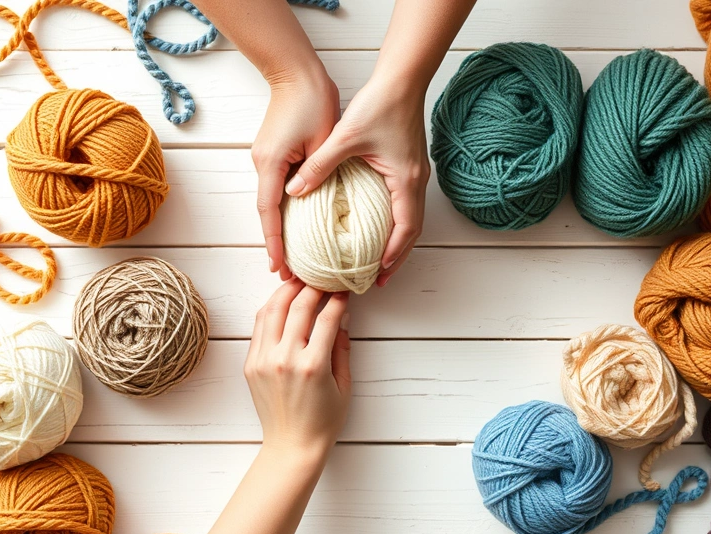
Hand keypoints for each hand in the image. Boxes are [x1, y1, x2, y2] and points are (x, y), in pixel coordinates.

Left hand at [244, 279, 351, 457]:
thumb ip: (342, 348)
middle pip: (298, 306)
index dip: (337, 299)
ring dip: (286, 290)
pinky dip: (270, 309)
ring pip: (271, 310)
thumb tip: (340, 316)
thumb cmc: (323, 421)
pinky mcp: (251, 364)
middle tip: (322, 277)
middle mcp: (285, 359)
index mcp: (313, 365)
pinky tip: (282, 302)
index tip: (343, 290)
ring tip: (299, 281)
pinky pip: (259, 327)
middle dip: (312, 286)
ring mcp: (264, 360)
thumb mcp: (344, 385)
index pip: (326, 317)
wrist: (292, 445)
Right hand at [252, 66, 340, 279]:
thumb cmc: (312, 101)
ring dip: (279, 226)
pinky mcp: (272, 153)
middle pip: (266, 211)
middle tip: (287, 273)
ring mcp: (264, 158)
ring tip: (293, 254)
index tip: (278, 268)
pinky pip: (276, 187)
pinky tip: (297, 222)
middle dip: (275, 242)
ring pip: (271, 200)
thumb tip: (307, 201)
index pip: (269, 213)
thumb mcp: (322, 140)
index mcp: (272, 164)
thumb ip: (317, 171)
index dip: (274, 243)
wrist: (295, 71)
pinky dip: (284, 209)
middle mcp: (262, 164)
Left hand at [284, 74, 429, 286]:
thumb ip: (319, 165)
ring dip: (398, 242)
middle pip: (412, 231)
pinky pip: (408, 204)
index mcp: (405, 179)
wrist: (402, 78)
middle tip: (379, 278)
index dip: (392, 254)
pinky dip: (398, 223)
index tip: (376, 273)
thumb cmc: (379, 104)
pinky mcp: (411, 165)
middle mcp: (416, 180)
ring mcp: (417, 173)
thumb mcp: (345, 137)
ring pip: (412, 219)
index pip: (404, 229)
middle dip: (397, 257)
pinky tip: (381, 227)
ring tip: (381, 261)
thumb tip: (294, 191)